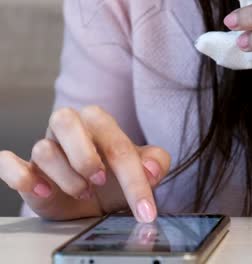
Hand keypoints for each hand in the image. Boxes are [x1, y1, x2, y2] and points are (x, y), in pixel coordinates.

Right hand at [0, 106, 170, 222]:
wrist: (97, 202)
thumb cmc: (118, 180)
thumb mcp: (143, 172)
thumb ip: (156, 162)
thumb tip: (151, 169)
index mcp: (101, 124)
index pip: (116, 143)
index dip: (134, 179)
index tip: (145, 209)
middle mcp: (70, 130)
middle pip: (64, 119)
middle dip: (85, 155)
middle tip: (100, 180)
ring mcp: (47, 148)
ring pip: (43, 148)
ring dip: (66, 177)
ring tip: (82, 192)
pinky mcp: (28, 170)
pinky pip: (10, 163)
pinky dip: (22, 176)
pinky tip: (43, 190)